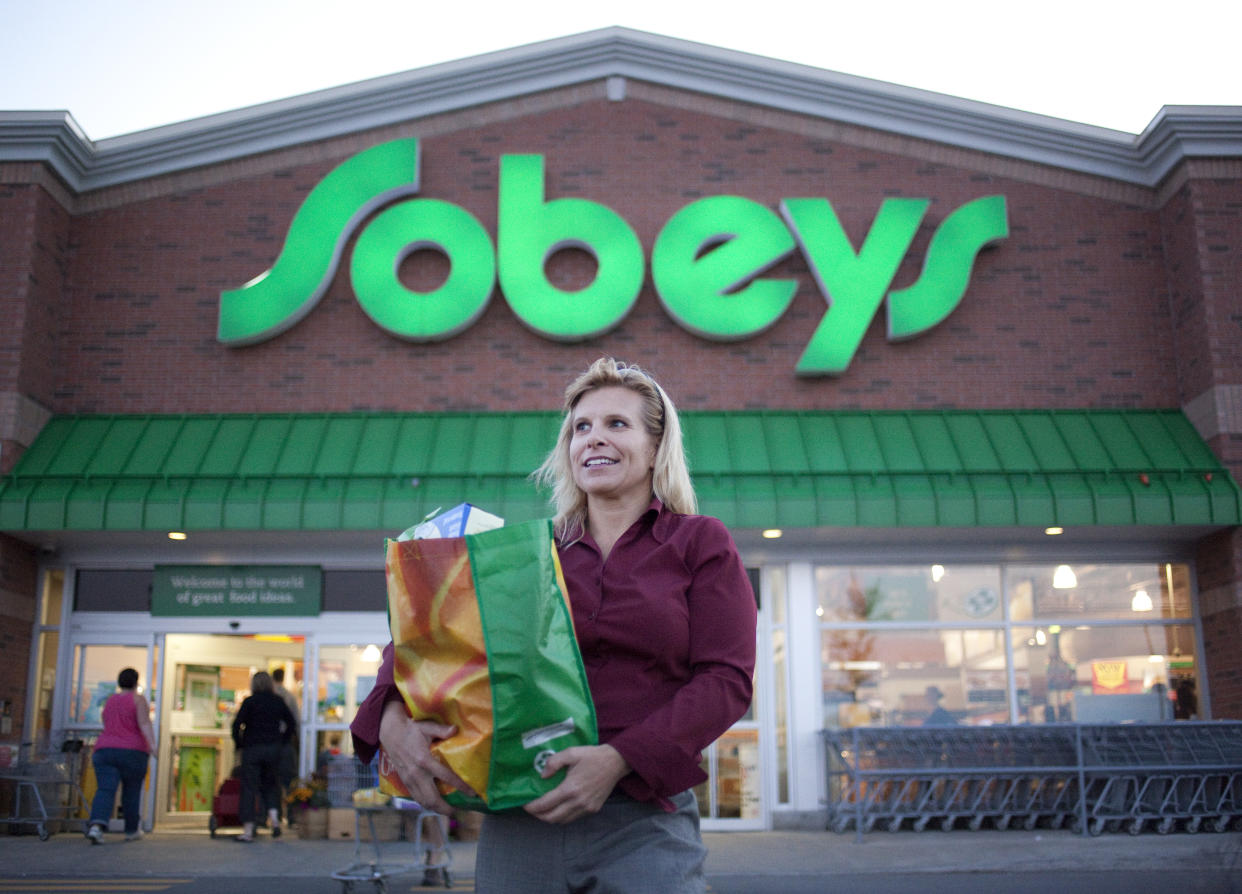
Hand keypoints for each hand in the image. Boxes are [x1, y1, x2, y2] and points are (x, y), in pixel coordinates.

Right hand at [379, 700, 474, 814]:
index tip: (471, 793)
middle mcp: (416, 774)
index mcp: (424, 760)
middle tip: (457, 811)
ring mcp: (409, 780)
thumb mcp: (427, 726)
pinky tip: (434, 804)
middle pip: (432, 798)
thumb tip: (455, 730)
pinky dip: (426, 804)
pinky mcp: (404, 782)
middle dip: (445, 809)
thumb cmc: (411, 729)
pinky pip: (416, 798)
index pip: (446, 777)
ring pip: (423, 801)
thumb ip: (442, 730)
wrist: (390, 733)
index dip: (460, 786)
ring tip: (448, 811)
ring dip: (436, 809)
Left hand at [522, 744, 628, 823]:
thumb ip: (553, 763)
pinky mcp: (593, 809)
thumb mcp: (571, 753)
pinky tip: (559, 808)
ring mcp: (586, 808)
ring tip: (543, 810)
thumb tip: (542, 776)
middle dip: (539, 816)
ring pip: (563, 821)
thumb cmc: (592, 756)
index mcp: (570, 788)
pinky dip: (563, 816)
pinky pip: (573, 818)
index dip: (533, 807)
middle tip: (532, 809)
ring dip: (551, 818)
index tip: (525, 805)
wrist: (615, 762)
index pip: (546, 804)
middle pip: (552, 818)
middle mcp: (578, 802)